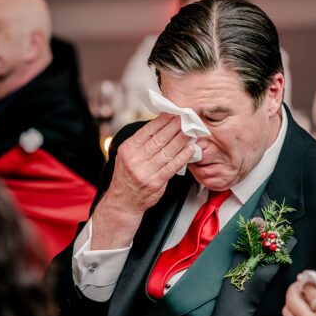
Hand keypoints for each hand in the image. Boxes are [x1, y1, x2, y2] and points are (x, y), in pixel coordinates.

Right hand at [90, 114, 194, 249]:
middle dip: (175, 127)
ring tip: (192, 131)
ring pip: (167, 151)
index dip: (162, 120)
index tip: (174, 112)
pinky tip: (190, 150)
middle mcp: (134, 159)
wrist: (123, 203)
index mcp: (128, 149)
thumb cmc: (128, 178)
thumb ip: (141, 144)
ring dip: (182, 140)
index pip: (147, 131)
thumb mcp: (127, 157)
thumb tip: (161, 127)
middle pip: (159, 139)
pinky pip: (172, 167)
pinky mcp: (155, 182)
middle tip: (186, 117)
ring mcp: (144, 171)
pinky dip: (183, 157)